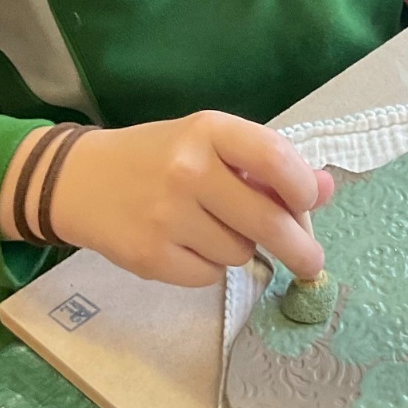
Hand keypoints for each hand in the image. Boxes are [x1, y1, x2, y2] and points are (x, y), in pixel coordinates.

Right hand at [0, 112, 334, 287]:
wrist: (80, 181)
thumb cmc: (160, 156)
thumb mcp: (211, 143)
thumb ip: (267, 164)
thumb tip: (327, 189)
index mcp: (208, 131)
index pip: (274, 158)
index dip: (302, 186)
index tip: (310, 202)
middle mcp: (188, 170)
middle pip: (267, 220)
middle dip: (299, 247)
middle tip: (313, 262)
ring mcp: (167, 216)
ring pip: (240, 251)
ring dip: (240, 247)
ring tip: (214, 228)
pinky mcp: (150, 257)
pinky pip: (208, 276)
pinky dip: (209, 267)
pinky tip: (188, 245)